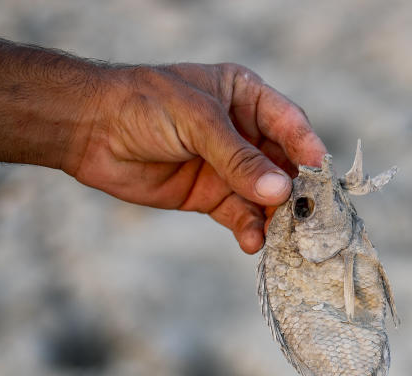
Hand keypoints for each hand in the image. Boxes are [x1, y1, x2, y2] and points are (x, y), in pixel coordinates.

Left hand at [62, 63, 326, 253]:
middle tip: (310, 219)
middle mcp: (243, 132)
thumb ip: (238, 159)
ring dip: (276, 218)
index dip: (307, 150)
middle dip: (297, 192)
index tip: (322, 177)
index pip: (290, 124)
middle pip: (284, 165)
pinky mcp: (209, 196)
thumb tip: (281, 191)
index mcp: (246, 97)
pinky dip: (250, 230)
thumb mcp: (196, 123)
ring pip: (265, 196)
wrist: (89, 129)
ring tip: (285, 239)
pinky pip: (240, 216)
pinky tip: (253, 242)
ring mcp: (227, 167)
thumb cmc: (144, 105)